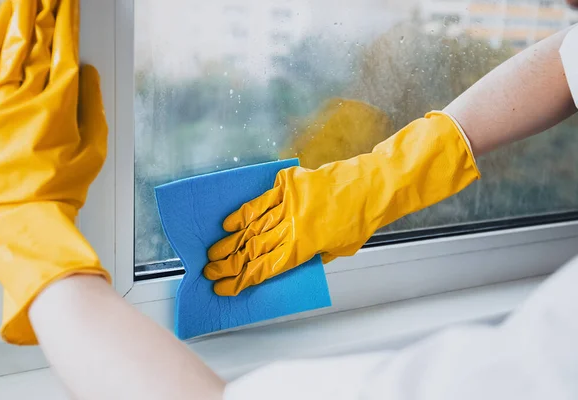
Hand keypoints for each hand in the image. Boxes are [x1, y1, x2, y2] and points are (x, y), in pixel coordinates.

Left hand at [0, 0, 108, 344]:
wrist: (20, 215)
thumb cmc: (59, 188)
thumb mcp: (94, 150)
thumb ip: (93, 106)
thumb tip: (90, 73)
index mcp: (59, 105)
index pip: (65, 49)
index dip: (68, 21)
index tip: (70, 3)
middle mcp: (26, 96)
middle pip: (36, 40)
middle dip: (44, 10)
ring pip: (7, 44)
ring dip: (18, 15)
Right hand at [204, 110, 479, 295]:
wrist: (372, 185)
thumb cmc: (360, 220)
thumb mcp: (337, 249)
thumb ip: (310, 255)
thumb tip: (285, 261)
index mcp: (305, 246)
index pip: (265, 267)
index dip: (242, 279)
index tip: (224, 287)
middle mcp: (292, 225)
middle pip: (253, 248)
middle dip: (229, 263)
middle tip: (209, 272)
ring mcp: (289, 202)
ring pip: (253, 225)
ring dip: (230, 241)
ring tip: (213, 252)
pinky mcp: (289, 184)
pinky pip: (261, 200)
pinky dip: (243, 211)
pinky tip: (229, 222)